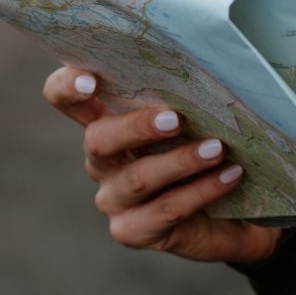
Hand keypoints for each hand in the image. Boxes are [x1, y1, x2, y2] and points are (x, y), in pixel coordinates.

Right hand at [42, 65, 282, 265]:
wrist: (231, 217)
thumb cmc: (206, 155)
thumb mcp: (195, 123)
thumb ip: (187, 99)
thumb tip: (211, 63)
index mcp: (106, 123)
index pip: (64, 98)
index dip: (68, 87)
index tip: (92, 80)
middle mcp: (102, 161)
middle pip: (98, 139)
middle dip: (137, 127)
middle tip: (177, 118)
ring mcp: (113, 199)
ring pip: (138, 178)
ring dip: (181, 161)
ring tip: (217, 149)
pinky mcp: (132, 231)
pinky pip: (166, 210)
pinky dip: (201, 191)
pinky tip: (229, 176)